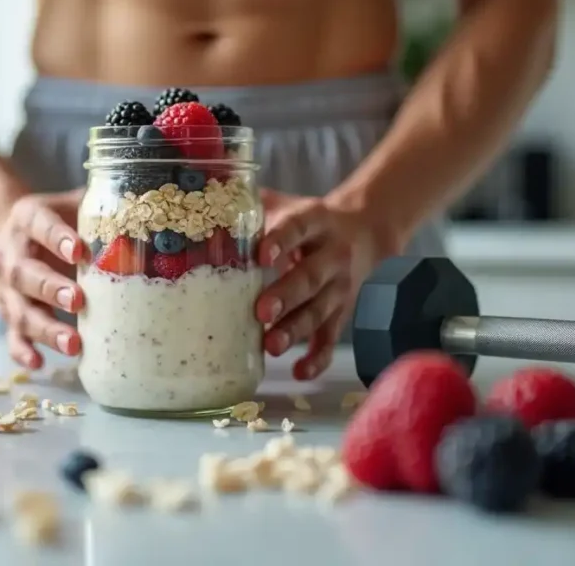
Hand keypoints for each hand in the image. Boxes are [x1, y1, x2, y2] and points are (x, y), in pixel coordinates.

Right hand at [0, 189, 87, 368]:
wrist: (12, 231)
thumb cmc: (59, 219)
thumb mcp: (75, 204)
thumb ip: (104, 208)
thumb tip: (154, 214)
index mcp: (27, 217)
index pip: (39, 225)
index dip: (56, 238)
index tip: (79, 251)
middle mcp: (10, 252)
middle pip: (23, 273)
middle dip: (50, 289)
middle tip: (78, 301)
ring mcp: (6, 286)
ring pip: (19, 310)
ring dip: (45, 329)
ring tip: (73, 344)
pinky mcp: (8, 312)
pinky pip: (12, 336)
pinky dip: (23, 351)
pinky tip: (39, 363)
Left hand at [256, 189, 377, 380]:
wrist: (365, 231)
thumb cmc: (310, 221)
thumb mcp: (290, 205)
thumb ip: (254, 205)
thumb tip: (209, 203)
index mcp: (315, 222)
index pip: (298, 228)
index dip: (281, 240)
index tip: (262, 254)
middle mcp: (332, 256)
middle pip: (310, 277)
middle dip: (286, 296)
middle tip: (260, 311)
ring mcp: (339, 287)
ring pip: (320, 311)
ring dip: (295, 330)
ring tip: (271, 346)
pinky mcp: (342, 312)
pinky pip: (331, 337)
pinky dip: (317, 358)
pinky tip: (299, 371)